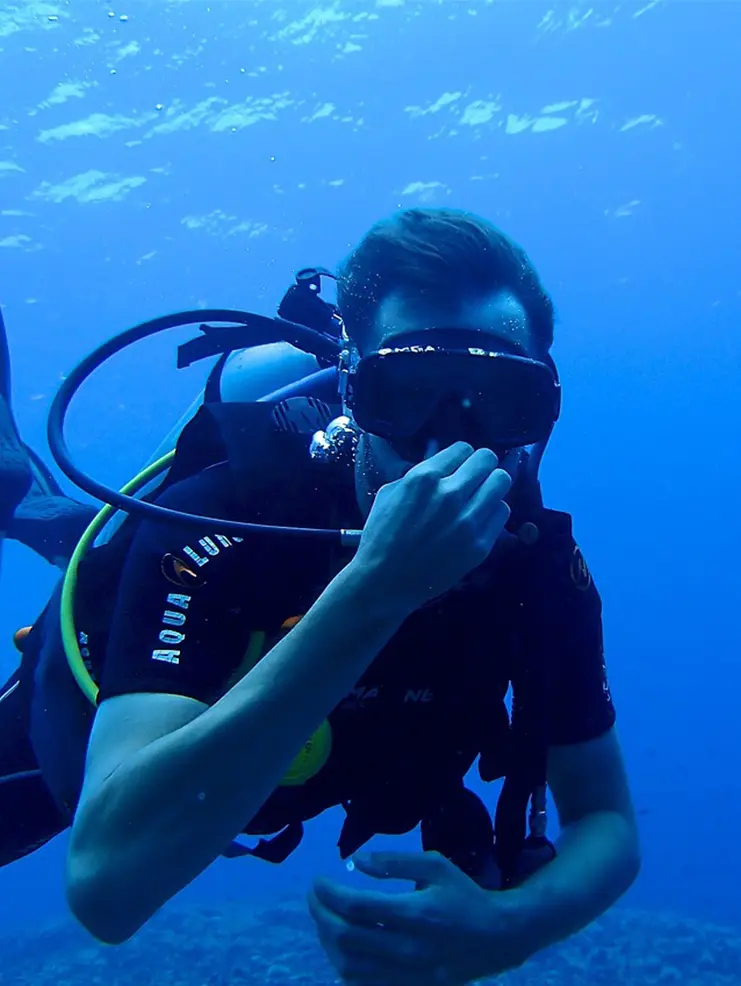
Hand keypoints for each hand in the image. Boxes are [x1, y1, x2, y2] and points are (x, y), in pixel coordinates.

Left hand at [307, 850, 528, 985]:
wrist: (497, 939)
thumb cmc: (464, 896)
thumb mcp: (436, 866)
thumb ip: (395, 861)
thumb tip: (356, 861)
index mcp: (414, 914)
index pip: (356, 907)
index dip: (329, 893)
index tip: (318, 880)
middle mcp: (407, 948)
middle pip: (346, 937)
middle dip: (320, 914)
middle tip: (315, 896)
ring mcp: (406, 974)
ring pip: (348, 965)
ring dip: (328, 941)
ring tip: (325, 919)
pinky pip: (362, 984)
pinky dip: (343, 966)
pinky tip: (341, 946)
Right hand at [351, 443, 513, 611]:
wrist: (385, 582)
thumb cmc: (381, 536)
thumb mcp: (389, 493)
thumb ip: (419, 475)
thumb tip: (443, 465)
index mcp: (424, 478)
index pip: (463, 448)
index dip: (461, 456)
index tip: (458, 466)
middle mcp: (450, 495)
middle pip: (488, 459)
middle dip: (480, 465)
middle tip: (474, 477)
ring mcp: (468, 521)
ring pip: (501, 482)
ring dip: (491, 485)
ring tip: (480, 495)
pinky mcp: (480, 545)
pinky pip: (502, 512)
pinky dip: (492, 511)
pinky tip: (479, 518)